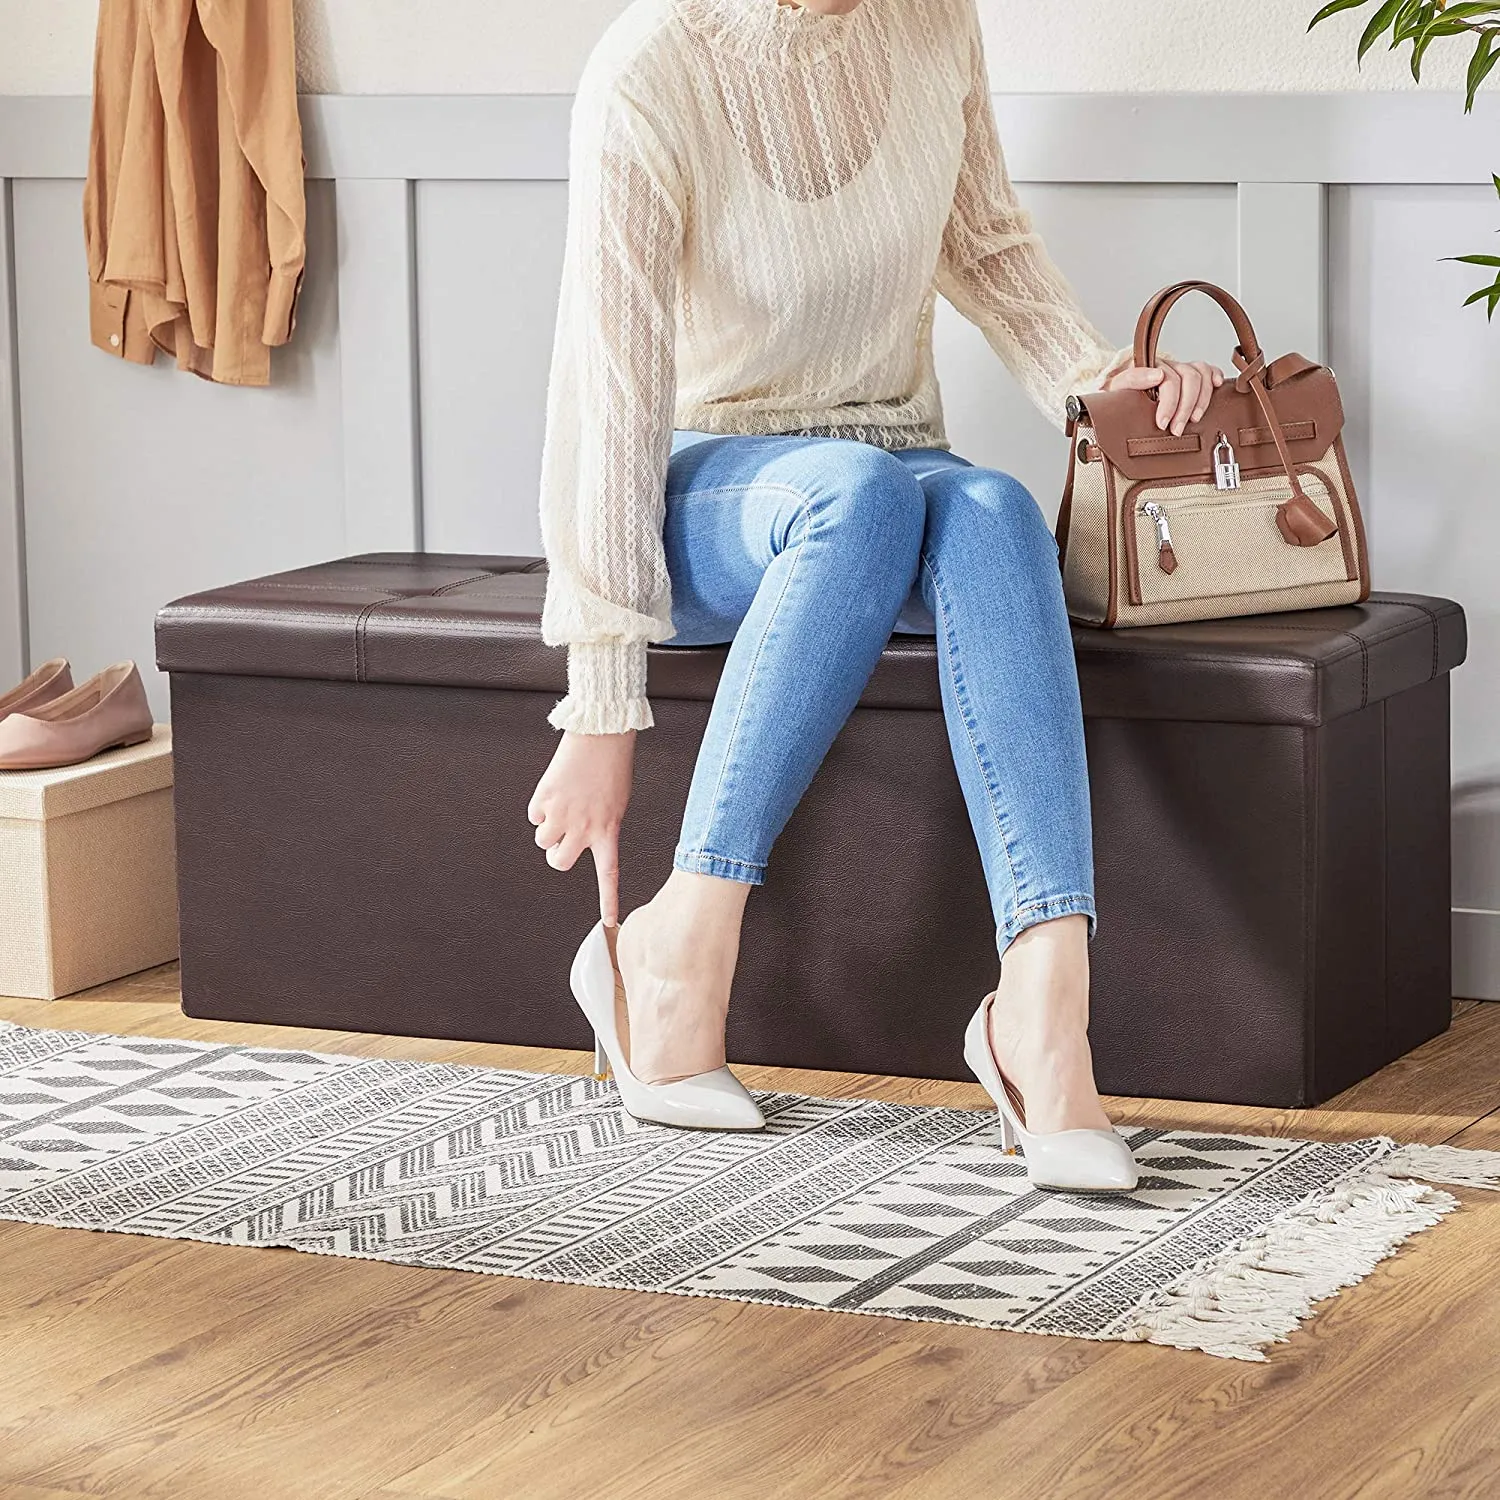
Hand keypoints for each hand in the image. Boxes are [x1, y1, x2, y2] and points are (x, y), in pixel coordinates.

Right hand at [527, 729, 635, 925]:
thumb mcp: (615, 804)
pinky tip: (556, 791)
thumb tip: (578, 838)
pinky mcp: (544, 799)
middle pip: (558, 862)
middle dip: (555, 854)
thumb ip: (600, 827)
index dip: (609, 900)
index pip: (609, 874)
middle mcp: (583, 828)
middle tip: (562, 839)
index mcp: (608, 830)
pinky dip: (541, 808)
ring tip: (561, 806)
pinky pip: (534, 816)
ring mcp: (561, 815)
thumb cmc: (611, 768)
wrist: (600, 736)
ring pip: (542, 841)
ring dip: (547, 829)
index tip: (611, 923)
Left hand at [1103, 358, 1224, 436]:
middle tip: (1177, 429)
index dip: (1168, 403)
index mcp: (1147, 366)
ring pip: (1200, 373)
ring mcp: (1178, 369)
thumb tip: (1157, 376)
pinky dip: (1214, 375)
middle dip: (1185, 406)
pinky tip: (1216, 385)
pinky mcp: (1187, 375)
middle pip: (1188, 378)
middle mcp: (1166, 366)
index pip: (1167, 380)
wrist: (1113, 397)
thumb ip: (1131, 379)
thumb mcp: (1112, 389)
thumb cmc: (1114, 396)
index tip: (1162, 423)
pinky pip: (1207, 368)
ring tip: (1194, 419)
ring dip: (1201, 398)